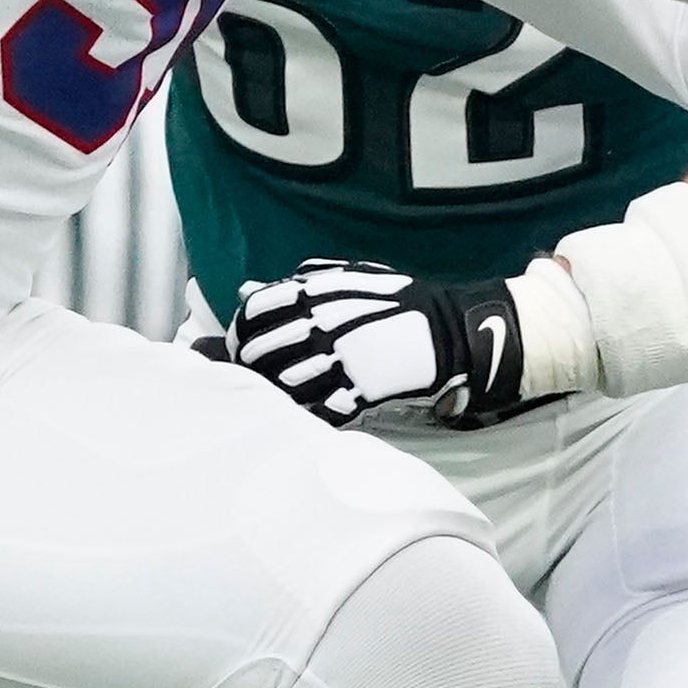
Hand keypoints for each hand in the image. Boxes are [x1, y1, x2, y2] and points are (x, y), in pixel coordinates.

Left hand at [226, 259, 530, 428]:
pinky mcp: (354, 391)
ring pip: (279, 385)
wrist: (445, 332)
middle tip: (257, 371)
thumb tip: (251, 289)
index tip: (244, 341)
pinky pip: (314, 409)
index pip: (253, 312)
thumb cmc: (397, 300)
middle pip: (259, 352)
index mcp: (314, 294)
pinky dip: (303, 411)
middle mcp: (317, 327)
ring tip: (276, 391)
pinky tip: (304, 407)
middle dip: (251, 364)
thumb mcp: (350, 276)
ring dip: (272, 390)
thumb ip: (300, 281)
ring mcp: (335, 362)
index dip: (242, 329)